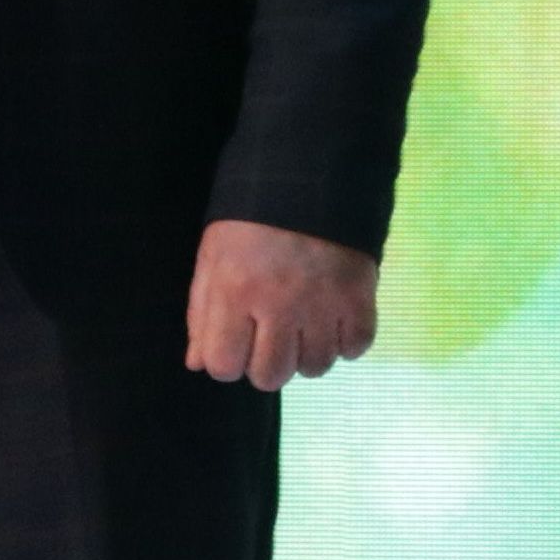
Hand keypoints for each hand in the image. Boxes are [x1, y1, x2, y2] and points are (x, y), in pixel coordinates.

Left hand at [185, 220, 382, 391]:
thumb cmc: (249, 224)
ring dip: (307, 355)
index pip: (224, 366)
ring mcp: (323, 304)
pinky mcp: (360, 298)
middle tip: (270, 339)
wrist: (309, 182)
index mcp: (234, 292)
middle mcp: (278, 304)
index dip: (226, 362)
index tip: (235, 346)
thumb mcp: (212, 260)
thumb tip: (199, 364)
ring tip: (303, 328)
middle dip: (266, 365)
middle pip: (271, 377)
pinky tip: (333, 321)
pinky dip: (345, 343)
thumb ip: (202, 314)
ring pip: (315, 368)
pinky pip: (355, 349)